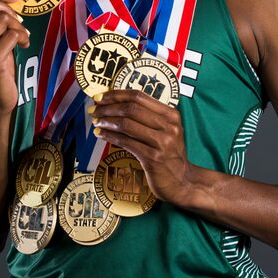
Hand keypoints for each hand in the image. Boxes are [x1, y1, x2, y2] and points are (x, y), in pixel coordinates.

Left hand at [89, 90, 195, 206]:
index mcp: (171, 114)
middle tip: (93, 109)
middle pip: (131, 109)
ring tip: (96, 121)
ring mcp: (161, 142)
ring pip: (127, 124)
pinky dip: (110, 136)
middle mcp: (168, 125)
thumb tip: (116, 105)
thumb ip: (147, 118)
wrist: (183, 182)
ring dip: (107, 121)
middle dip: (108, 107)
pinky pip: (126, 142)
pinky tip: (101, 134)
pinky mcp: (153, 157)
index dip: (116, 94)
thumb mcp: (166, 131)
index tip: (100, 96)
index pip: (139, 96)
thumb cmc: (170, 155)